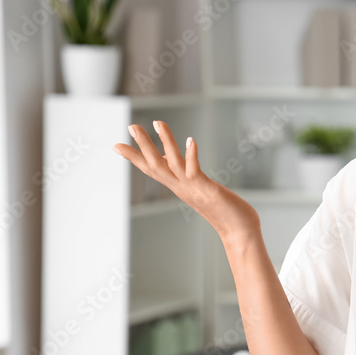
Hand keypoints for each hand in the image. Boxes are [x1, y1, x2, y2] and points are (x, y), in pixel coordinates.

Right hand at [114, 120, 259, 242]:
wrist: (239, 232)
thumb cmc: (224, 212)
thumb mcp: (200, 190)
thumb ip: (189, 178)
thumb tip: (180, 167)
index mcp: (179, 187)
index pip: (151, 170)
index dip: (134, 157)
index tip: (116, 145)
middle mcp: (181, 187)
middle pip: (155, 165)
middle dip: (142, 145)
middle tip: (130, 125)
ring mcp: (192, 188)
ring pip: (172, 163)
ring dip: (164, 142)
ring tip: (157, 122)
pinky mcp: (207, 189)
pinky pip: (195, 170)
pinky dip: (191, 155)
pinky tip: (190, 140)